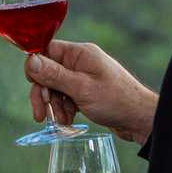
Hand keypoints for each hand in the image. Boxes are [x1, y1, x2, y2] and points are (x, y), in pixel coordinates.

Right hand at [25, 40, 157, 144]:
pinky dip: (64, 109)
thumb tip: (30, 61)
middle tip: (41, 114)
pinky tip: (69, 121)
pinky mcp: (87, 90)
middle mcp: (81, 62)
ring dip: (54, 105)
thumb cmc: (116, 100)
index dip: (36, 68)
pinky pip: (66, 97)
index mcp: (80, 53)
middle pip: (48, 72)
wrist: (140, 119)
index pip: (46, 51)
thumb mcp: (81, 88)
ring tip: (62, 121)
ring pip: (56, 87)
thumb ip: (54, 75)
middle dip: (43, 94)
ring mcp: (84, 76)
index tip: (35, 87)